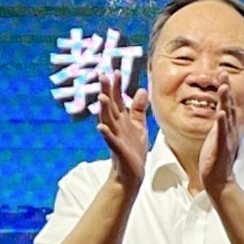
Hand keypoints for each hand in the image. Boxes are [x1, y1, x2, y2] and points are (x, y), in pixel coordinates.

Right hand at [95, 72, 148, 190]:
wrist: (132, 172)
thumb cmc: (133, 149)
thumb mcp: (139, 126)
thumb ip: (138, 109)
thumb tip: (142, 90)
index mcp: (121, 119)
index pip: (118, 99)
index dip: (117, 86)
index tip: (116, 71)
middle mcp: (116, 126)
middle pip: (110, 106)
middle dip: (107, 91)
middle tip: (103, 76)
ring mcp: (115, 137)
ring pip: (108, 120)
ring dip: (104, 109)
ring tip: (102, 97)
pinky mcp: (118, 150)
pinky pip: (111, 141)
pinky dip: (106, 134)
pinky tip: (101, 127)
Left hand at [200, 76, 240, 196]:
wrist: (218, 180)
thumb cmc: (215, 159)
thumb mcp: (217, 137)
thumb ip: (219, 124)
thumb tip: (218, 111)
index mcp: (227, 128)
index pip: (227, 104)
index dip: (225, 89)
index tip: (222, 74)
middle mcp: (229, 131)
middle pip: (229, 106)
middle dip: (226, 89)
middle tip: (223, 74)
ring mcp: (226, 139)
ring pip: (226, 117)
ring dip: (225, 101)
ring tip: (223, 88)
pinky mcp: (221, 148)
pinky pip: (221, 133)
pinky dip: (221, 122)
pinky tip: (220, 112)